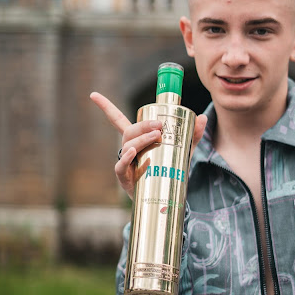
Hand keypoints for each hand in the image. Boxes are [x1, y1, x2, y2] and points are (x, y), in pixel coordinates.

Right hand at [89, 92, 207, 198]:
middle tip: (160, 125)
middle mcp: (128, 149)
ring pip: (128, 145)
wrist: (165, 200)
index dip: (105, 107)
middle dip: (143, 125)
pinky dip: (127, 158)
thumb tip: (202, 118)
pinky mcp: (125, 177)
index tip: (93, 95)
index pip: (117, 119)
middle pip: (129, 131)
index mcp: (136, 139)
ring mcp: (126, 162)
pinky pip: (121, 166)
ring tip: (157, 136)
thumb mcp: (182, 152)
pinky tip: (135, 152)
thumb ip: (191, 136)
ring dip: (141, 139)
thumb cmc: (167, 172)